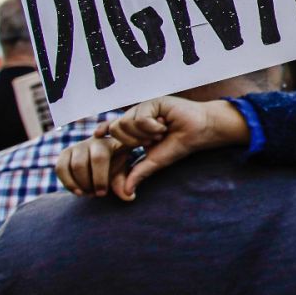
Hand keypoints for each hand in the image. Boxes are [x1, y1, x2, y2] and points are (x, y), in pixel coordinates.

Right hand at [56, 130, 129, 198]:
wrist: (101, 163)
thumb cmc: (115, 167)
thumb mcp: (122, 174)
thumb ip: (124, 184)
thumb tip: (129, 197)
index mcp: (113, 142)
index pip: (103, 156)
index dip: (100, 176)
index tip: (103, 193)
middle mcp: (95, 140)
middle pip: (91, 161)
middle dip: (95, 182)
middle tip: (99, 195)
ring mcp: (79, 145)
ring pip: (76, 165)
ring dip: (81, 184)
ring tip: (89, 194)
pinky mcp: (65, 153)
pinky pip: (60, 168)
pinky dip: (68, 183)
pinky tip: (78, 192)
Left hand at [57, 97, 248, 200]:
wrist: (199, 131)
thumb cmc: (179, 144)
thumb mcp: (155, 162)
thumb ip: (138, 174)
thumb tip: (125, 193)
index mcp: (133, 130)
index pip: (112, 130)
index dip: (102, 130)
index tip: (96, 136)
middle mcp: (136, 117)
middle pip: (115, 129)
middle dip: (133, 141)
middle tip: (151, 141)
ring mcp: (143, 109)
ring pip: (126, 123)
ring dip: (145, 133)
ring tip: (160, 132)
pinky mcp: (151, 102)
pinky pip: (140, 118)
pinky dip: (153, 126)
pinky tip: (165, 124)